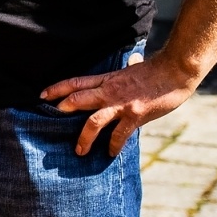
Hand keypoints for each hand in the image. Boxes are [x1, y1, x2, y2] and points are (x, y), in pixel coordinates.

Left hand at [39, 52, 196, 156]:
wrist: (175, 71)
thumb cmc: (154, 72)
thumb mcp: (130, 69)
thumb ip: (123, 73)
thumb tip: (130, 63)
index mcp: (106, 79)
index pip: (75, 82)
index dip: (57, 88)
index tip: (42, 96)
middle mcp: (110, 91)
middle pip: (78, 99)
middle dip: (62, 110)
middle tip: (49, 121)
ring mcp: (122, 104)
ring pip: (94, 121)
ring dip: (84, 137)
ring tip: (79, 151)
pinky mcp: (136, 115)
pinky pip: (120, 134)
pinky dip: (113, 146)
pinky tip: (111, 153)